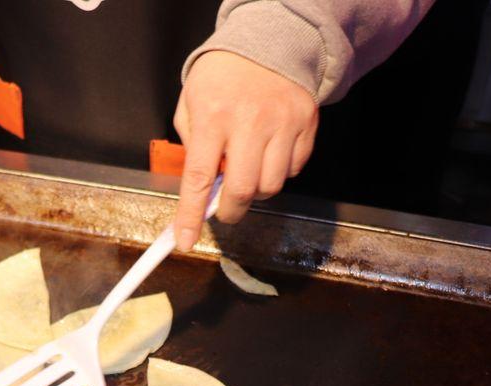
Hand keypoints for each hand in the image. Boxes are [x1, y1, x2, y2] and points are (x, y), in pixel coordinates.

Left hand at [172, 51, 317, 250]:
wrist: (271, 40)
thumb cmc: (224, 75)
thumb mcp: (192, 101)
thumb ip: (192, 143)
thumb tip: (200, 187)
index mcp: (213, 116)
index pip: (198, 178)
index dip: (190, 215)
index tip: (184, 240)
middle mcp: (250, 121)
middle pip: (242, 190)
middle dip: (230, 211)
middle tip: (225, 210)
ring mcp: (283, 123)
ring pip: (272, 186)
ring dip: (257, 192)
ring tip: (248, 173)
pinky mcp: (306, 124)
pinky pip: (294, 169)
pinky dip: (280, 172)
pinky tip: (270, 154)